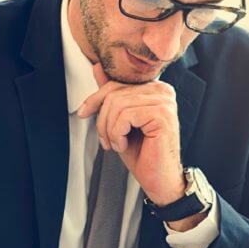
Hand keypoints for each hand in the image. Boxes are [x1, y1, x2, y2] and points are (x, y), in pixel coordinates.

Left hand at [77, 64, 184, 207]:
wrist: (159, 179)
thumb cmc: (143, 153)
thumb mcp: (120, 121)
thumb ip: (112, 94)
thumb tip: (98, 68)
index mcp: (155, 89)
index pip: (117, 83)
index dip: (96, 99)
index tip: (84, 112)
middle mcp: (163, 91)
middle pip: (115, 93)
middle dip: (103, 120)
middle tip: (107, 140)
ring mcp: (165, 102)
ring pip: (118, 105)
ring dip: (110, 130)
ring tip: (117, 144)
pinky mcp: (162, 115)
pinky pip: (126, 116)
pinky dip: (117, 134)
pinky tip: (124, 144)